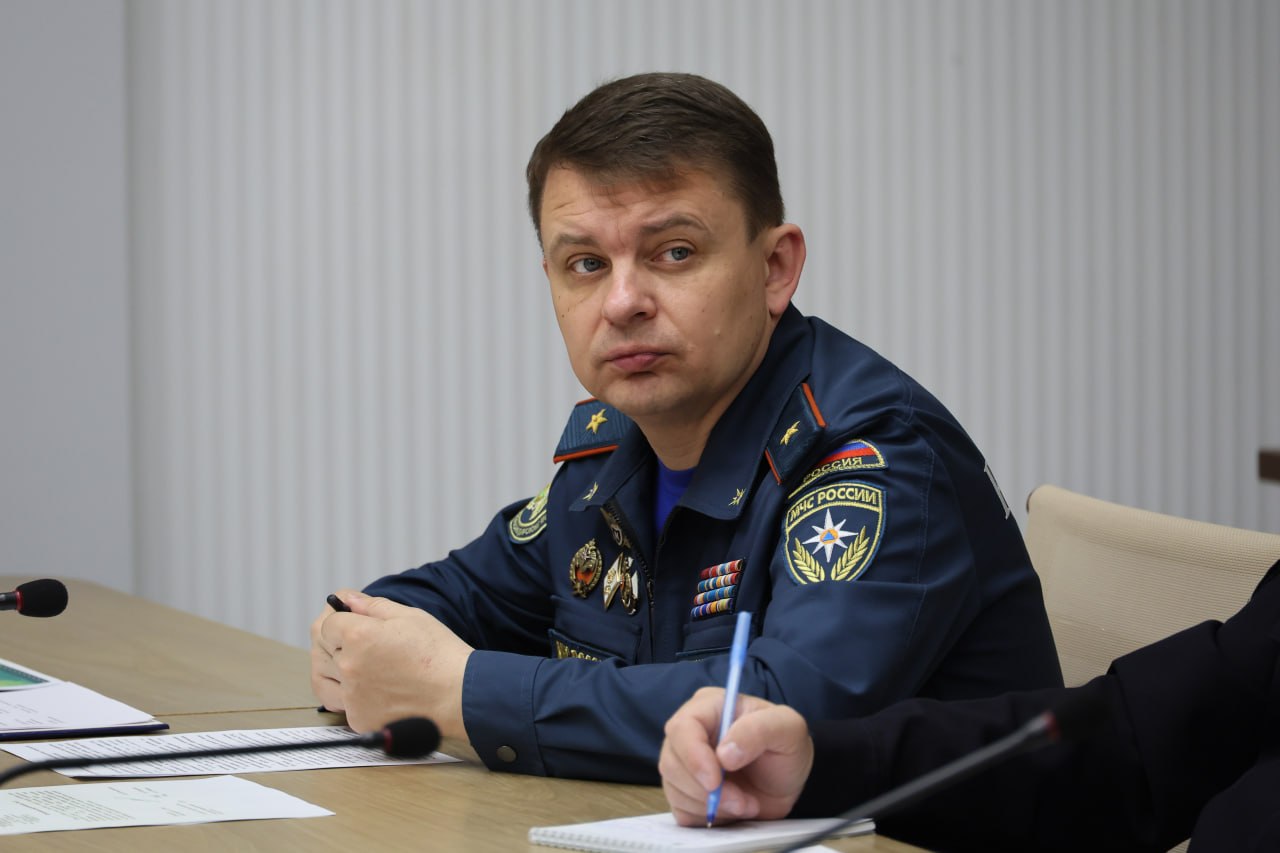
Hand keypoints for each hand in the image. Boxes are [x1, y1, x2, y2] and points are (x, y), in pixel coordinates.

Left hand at [310, 590, 472, 738]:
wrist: (458, 697)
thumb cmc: (439, 655)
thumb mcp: (410, 617)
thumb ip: (372, 606)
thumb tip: (347, 599)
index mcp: (357, 635)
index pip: (328, 623)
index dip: (343, 621)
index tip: (357, 625)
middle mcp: (348, 666)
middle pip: (324, 649)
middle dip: (340, 643)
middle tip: (368, 646)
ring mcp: (351, 695)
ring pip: (326, 677)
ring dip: (339, 670)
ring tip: (367, 667)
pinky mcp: (359, 718)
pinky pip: (343, 703)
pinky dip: (354, 696)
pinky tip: (377, 689)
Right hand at [659, 686, 813, 825]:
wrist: (787, 779)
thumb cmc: (786, 746)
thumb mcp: (788, 728)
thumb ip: (759, 731)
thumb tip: (725, 753)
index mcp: (709, 707)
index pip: (682, 727)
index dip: (693, 756)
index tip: (715, 781)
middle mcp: (690, 733)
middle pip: (672, 762)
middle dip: (706, 790)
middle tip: (742, 800)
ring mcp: (685, 763)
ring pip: (674, 789)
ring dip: (712, 805)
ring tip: (746, 803)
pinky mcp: (686, 792)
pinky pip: (681, 810)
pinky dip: (706, 816)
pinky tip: (731, 810)